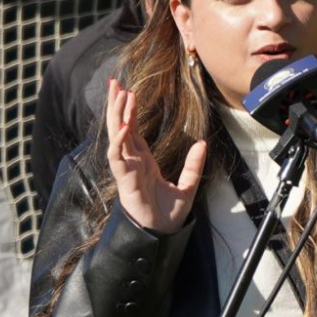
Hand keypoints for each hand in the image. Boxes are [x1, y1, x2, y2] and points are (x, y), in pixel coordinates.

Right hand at [105, 77, 206, 233]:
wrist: (162, 235)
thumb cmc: (168, 214)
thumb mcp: (188, 186)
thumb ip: (194, 165)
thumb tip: (202, 143)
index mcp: (142, 160)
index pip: (131, 128)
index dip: (129, 109)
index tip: (128, 89)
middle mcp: (131, 161)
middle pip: (119, 127)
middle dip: (116, 105)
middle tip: (114, 82)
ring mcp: (126, 169)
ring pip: (116, 137)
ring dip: (116, 115)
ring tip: (118, 94)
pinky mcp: (125, 180)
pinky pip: (117, 157)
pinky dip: (118, 141)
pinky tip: (123, 126)